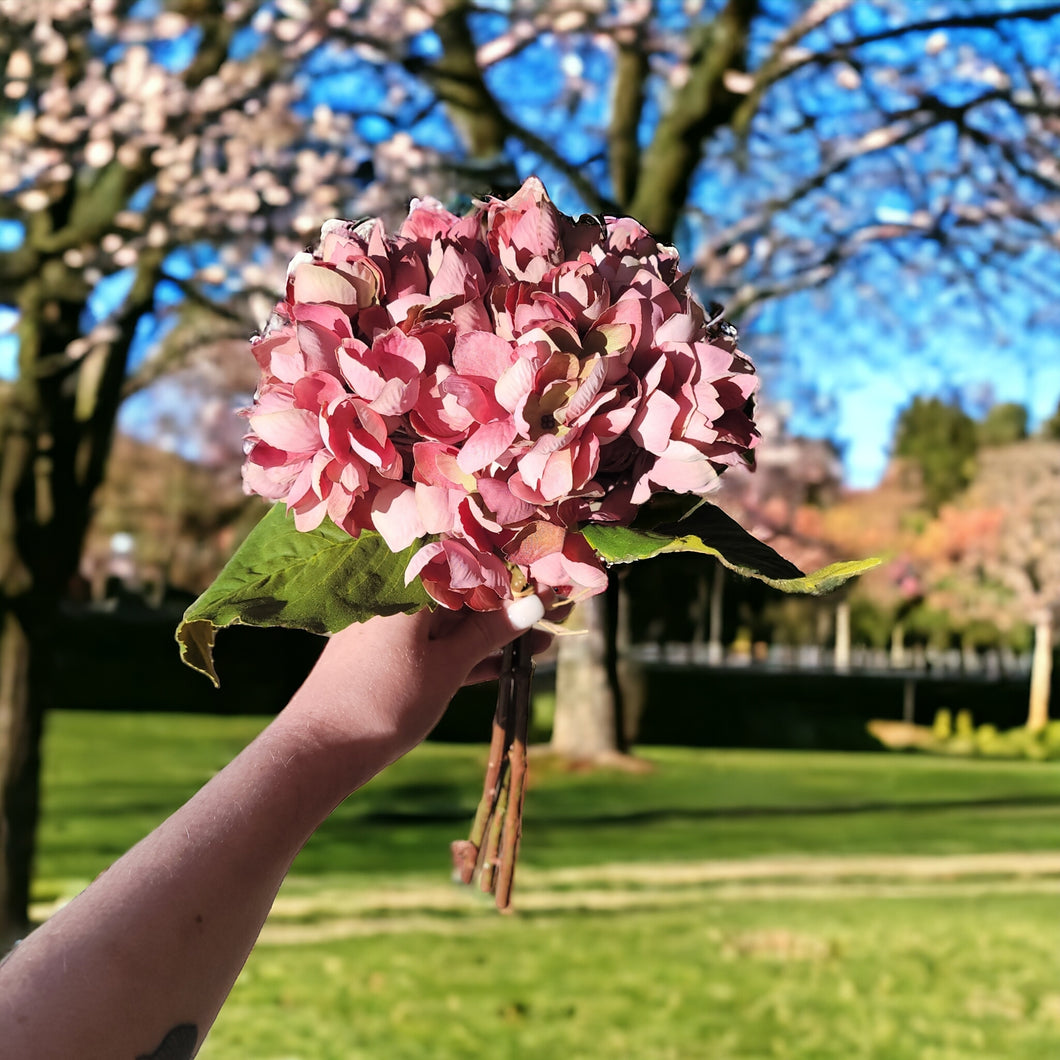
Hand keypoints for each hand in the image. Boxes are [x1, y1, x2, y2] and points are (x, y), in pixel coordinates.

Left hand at [283, 594, 563, 766]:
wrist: (318, 751)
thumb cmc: (384, 701)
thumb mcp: (447, 666)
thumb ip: (490, 632)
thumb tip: (535, 603)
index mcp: (405, 582)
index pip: (469, 560)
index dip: (514, 571)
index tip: (552, 580)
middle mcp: (393, 593)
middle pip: (462, 590)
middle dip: (509, 604)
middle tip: (556, 614)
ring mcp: (387, 624)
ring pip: (452, 620)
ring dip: (493, 632)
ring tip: (543, 643)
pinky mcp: (384, 653)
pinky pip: (433, 643)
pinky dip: (466, 652)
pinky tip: (506, 664)